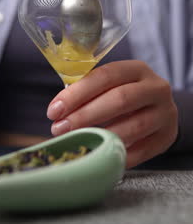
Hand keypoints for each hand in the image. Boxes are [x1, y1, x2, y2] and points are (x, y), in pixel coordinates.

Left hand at [47, 60, 177, 167]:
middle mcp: (156, 88)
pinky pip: (141, 151)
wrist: (159, 110)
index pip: (105, 76)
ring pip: (133, 127)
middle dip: (85, 115)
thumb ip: (88, 90)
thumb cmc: (125, 95)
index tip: (55, 110)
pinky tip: (99, 155)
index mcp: (137, 69)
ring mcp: (166, 113)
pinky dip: (118, 154)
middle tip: (60, 128)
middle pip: (120, 99)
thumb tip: (57, 109)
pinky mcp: (167, 137)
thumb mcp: (111, 85)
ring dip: (101, 136)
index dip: (78, 93)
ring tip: (78, 141)